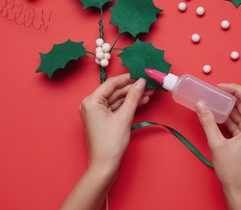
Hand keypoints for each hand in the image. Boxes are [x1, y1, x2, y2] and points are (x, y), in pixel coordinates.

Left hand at [61, 74, 152, 209]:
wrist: (104, 165)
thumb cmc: (110, 143)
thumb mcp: (124, 117)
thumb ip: (133, 97)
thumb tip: (141, 82)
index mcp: (91, 101)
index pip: (111, 83)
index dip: (127, 78)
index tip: (141, 74)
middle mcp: (91, 104)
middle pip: (114, 91)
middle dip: (132, 89)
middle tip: (148, 84)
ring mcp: (96, 112)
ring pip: (117, 100)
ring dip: (132, 97)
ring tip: (149, 92)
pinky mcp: (102, 120)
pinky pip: (116, 108)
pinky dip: (128, 105)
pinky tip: (142, 101)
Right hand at [195, 83, 240, 209]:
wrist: (239, 189)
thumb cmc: (233, 171)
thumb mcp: (217, 144)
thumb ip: (208, 122)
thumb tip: (201, 105)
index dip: (234, 89)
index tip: (220, 87)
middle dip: (228, 96)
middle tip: (213, 92)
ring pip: (240, 113)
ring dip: (227, 107)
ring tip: (212, 101)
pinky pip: (237, 122)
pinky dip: (227, 118)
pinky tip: (215, 115)